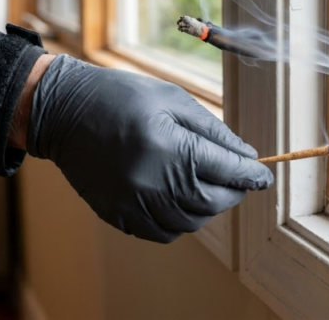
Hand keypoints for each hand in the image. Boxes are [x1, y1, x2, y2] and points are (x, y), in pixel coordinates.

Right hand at [29, 55, 272, 242]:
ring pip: (191, 222)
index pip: (227, 171)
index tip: (264, 176)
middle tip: (237, 180)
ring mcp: (133, 203)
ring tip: (208, 187)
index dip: (251, 175)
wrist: (64, 112)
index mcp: (169, 147)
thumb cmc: (121, 96)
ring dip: (208, 207)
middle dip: (233, 192)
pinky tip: (181, 201)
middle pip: (213, 202)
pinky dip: (180, 221)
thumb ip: (213, 130)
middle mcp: (153, 181)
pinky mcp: (118, 215)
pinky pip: (163, 232)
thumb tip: (246, 155)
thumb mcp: (172, 99)